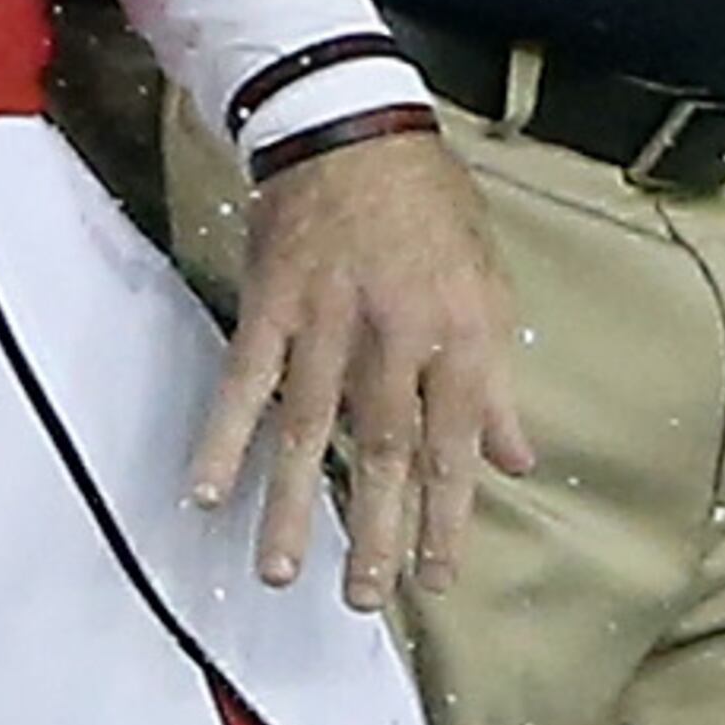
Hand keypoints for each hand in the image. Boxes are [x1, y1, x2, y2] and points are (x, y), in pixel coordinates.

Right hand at [187, 122, 534, 609]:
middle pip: (386, 451)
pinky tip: (209, 487)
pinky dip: (226, 436)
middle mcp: (396, 334)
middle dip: (376, 532)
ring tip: (284, 570)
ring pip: (312, 428)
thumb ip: (498, 381)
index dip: (446, 518)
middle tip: (363, 598)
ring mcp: (329, 320)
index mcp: (459, 332)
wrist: (352, 125)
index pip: (454, 446)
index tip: (436, 578)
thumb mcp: (488, 282)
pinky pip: (245, 380)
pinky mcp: (273, 303)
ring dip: (296, 503)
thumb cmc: (428, 205)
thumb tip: (516, 459)